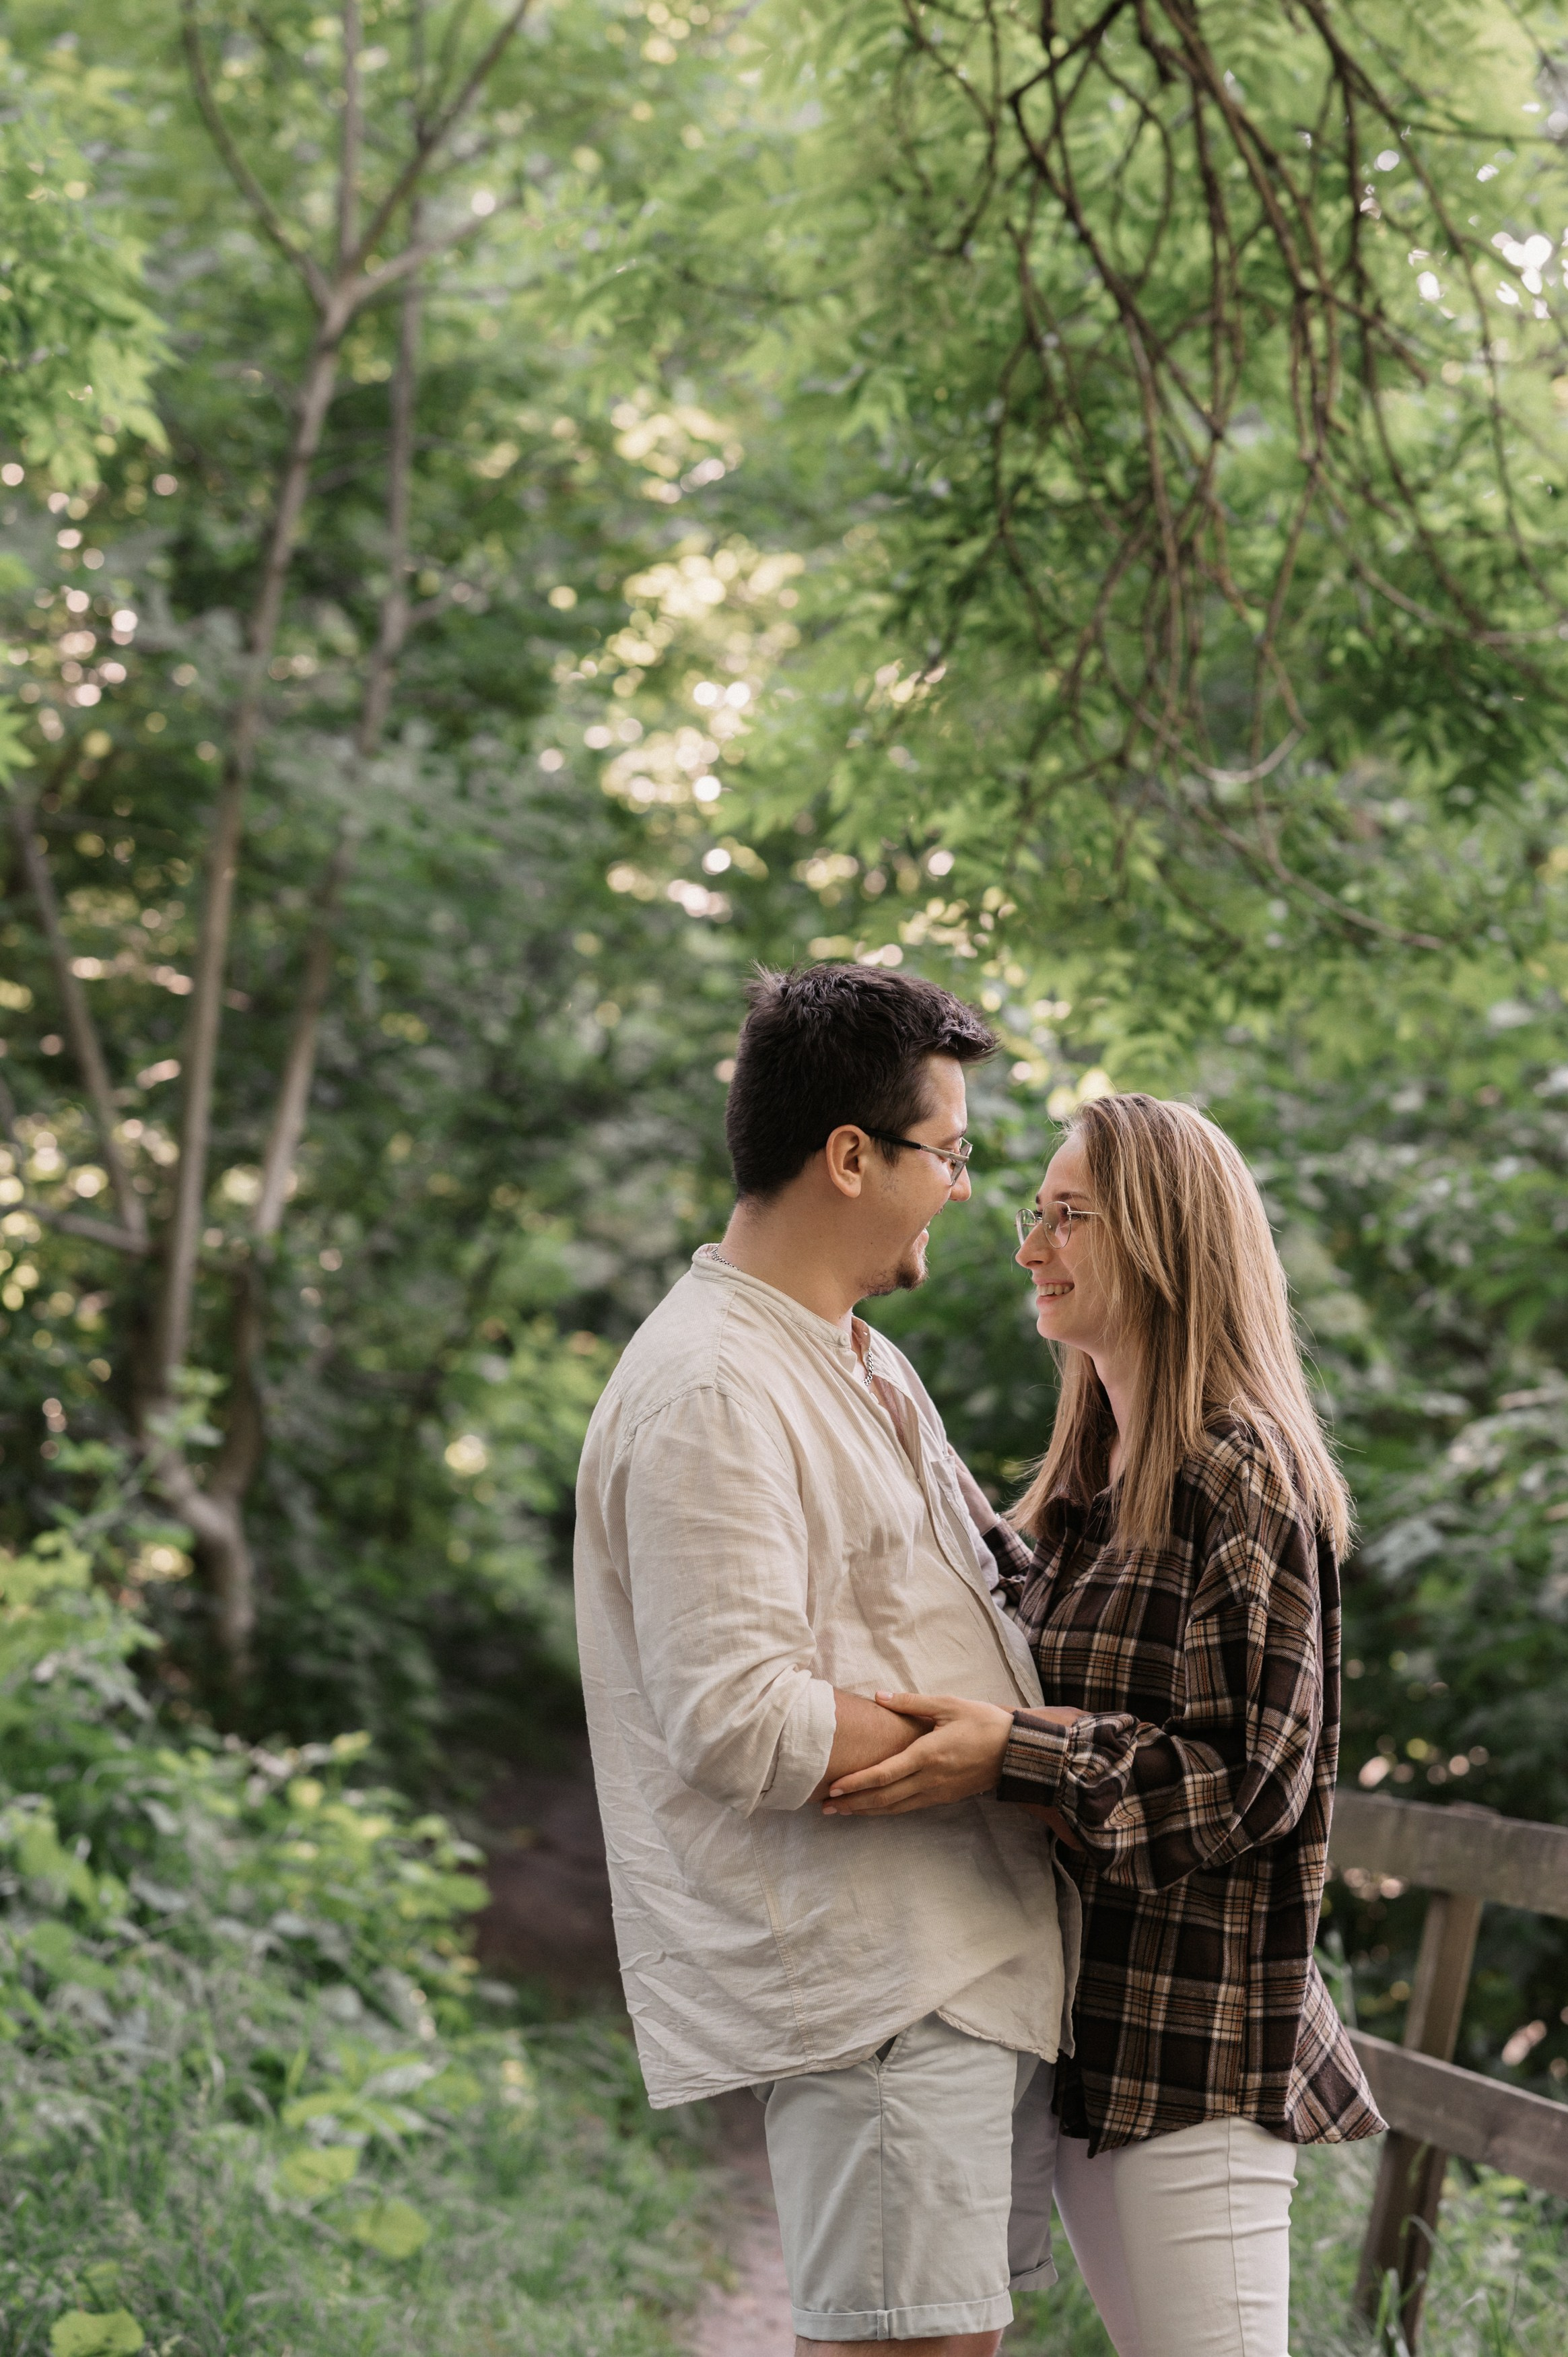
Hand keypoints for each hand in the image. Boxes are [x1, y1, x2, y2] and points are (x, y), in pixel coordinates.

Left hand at [822, 1692, 1014, 1815]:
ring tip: (840, 1812)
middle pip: (883, 1798)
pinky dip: (886, 1810)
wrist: (1016, 1751)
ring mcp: (937, 1792)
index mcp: (927, 1755)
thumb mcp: (948, 1704)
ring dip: (865, 1811)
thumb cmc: (982, 1722)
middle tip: (824, 1807)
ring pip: (894, 1808)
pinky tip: (872, 1809)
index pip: (884, 1775)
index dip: (856, 1783)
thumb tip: (879, 1696)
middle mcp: (929, 1780)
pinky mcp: (944, 1798)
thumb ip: (912, 1703)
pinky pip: (908, 1808)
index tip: (833, 1788)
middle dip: (852, 1804)